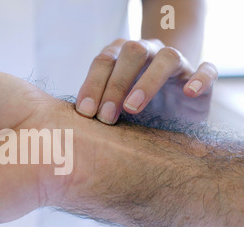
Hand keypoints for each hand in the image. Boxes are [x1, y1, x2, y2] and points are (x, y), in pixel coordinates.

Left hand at [76, 38, 217, 123]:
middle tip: (106, 117)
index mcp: (121, 57)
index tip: (85, 112)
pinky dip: (200, 78)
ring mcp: (176, 64)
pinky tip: (189, 93)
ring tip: (133, 108)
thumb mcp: (110, 110)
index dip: (93, 84)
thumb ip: (95, 108)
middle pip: (132, 52)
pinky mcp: (199, 78)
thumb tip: (70, 123)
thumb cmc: (131, 112)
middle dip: (115, 84)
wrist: (167, 114)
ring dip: (148, 81)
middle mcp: (148, 53)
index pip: (104, 61)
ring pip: (167, 58)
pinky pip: (206, 70)